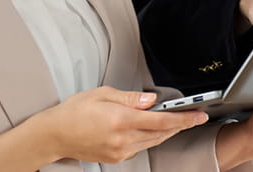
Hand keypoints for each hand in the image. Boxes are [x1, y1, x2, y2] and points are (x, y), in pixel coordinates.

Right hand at [37, 86, 207, 163]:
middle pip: (161, 133)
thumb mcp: (102, 94)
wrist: (54, 135)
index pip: (161, 120)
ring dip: (168, 132)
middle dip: (180, 125)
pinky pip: (141, 148)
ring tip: (179, 121)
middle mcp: (122, 139)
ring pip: (153, 142)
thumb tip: (152, 100)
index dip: (183, 118)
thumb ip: (131, 98)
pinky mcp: (116, 158)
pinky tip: (154, 130)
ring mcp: (120, 152)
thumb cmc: (74, 111)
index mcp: (120, 120)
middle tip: (195, 117)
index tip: (198, 115)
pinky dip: (151, 138)